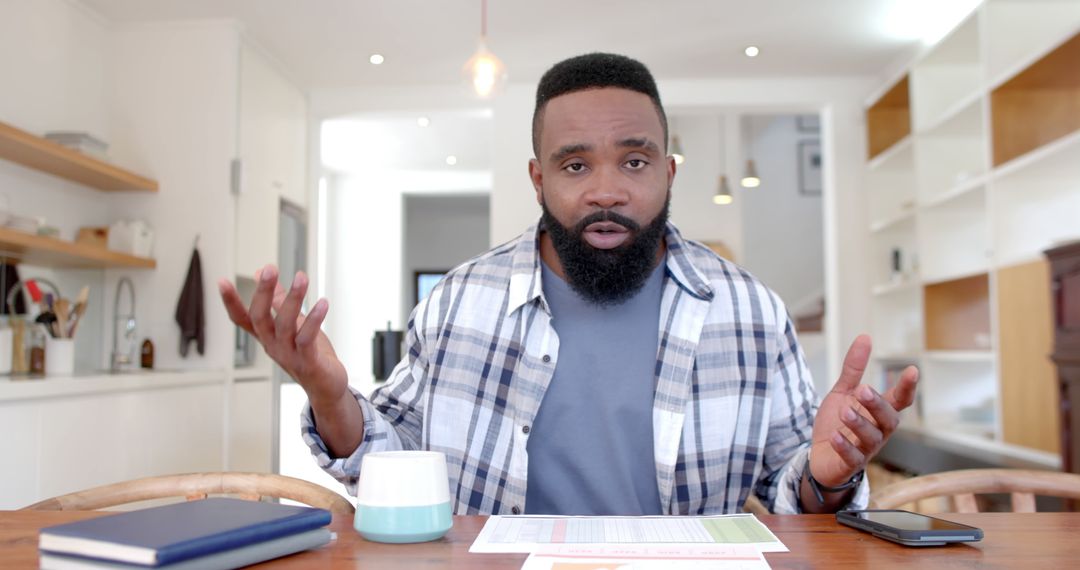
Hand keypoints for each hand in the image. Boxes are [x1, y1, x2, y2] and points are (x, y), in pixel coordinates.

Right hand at [219, 264, 347, 405]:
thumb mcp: (292, 324)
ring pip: (285, 325)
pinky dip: (315, 319)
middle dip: (264, 292)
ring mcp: (289, 355)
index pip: (242, 319)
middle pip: (260, 318)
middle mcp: (273, 345)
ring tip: (302, 277)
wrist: (326, 387)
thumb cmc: (309, 354)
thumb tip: (261, 272)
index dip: (231, 302)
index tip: (221, 281)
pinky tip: (323, 302)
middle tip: (270, 268)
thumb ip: (278, 300)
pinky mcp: (308, 362)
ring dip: (294, 299)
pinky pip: (307, 338)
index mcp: (267, 336)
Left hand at [809, 334, 917, 486]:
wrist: (819, 457)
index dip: (907, 387)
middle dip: (877, 404)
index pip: (899, 400)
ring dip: (859, 424)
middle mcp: (878, 431)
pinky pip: (852, 458)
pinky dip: (845, 447)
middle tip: (863, 390)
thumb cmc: (837, 424)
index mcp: (878, 412)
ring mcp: (865, 449)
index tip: (912, 370)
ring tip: (845, 411)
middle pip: (888, 419)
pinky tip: (836, 436)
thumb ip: (854, 369)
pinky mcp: (849, 464)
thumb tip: (865, 337)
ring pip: (871, 438)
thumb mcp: (843, 393)